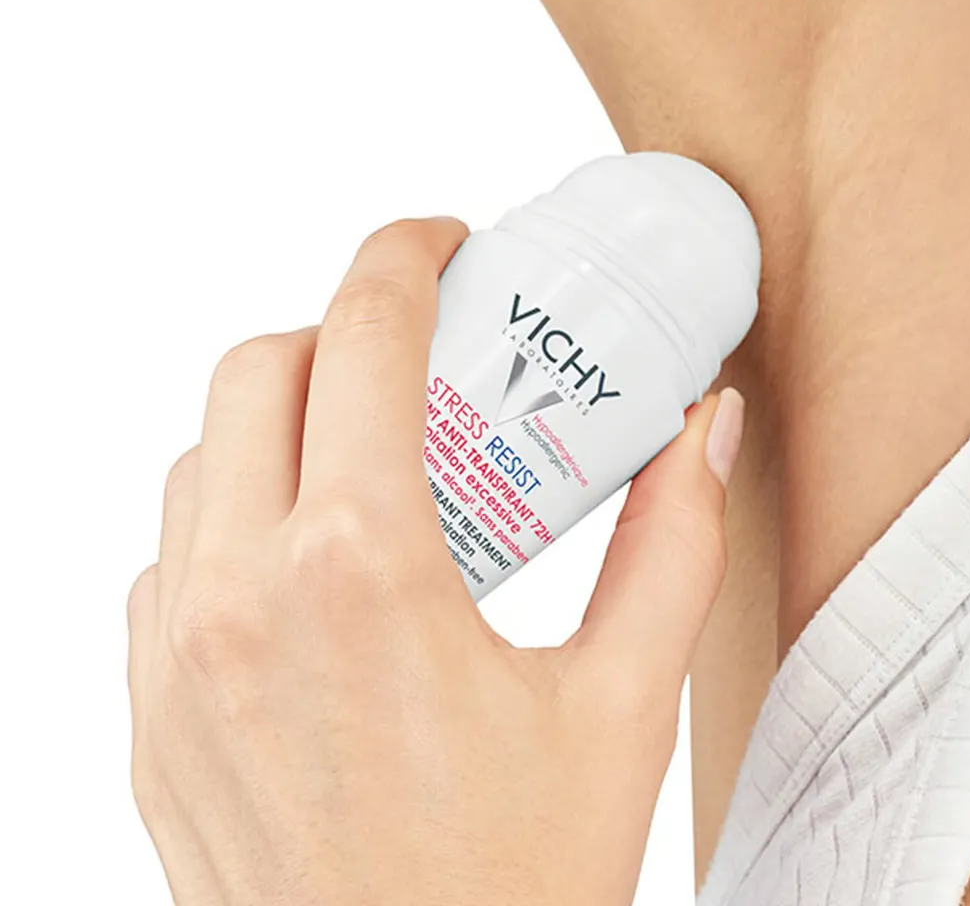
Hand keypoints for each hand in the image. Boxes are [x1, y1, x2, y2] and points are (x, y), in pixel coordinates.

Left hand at [127, 217, 743, 905]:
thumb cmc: (521, 881)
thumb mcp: (626, 702)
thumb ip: (673, 543)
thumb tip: (702, 429)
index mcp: (364, 572)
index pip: (362, 334)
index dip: (403, 256)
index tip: (441, 245)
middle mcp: (242, 597)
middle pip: (261, 369)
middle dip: (340, 328)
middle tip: (418, 357)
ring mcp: (176, 657)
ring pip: (200, 458)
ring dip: (280, 420)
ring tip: (368, 454)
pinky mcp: (149, 713)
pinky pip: (170, 557)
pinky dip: (231, 514)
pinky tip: (309, 556)